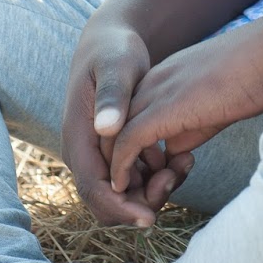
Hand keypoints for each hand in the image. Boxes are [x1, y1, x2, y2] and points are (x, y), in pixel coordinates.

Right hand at [61, 18, 193, 226]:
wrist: (113, 44)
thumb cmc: (113, 51)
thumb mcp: (115, 66)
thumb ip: (112, 94)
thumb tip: (106, 128)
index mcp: (77, 138)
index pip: (92, 188)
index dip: (120, 207)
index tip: (150, 218)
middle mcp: (85, 154)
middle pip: (109, 200)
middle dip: (142, 200)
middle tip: (177, 177)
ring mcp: (100, 156)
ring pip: (126, 194)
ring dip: (155, 188)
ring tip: (185, 162)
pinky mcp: (117, 154)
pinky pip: (137, 179)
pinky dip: (159, 175)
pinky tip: (181, 157)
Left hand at [108, 24, 262, 199]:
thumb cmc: (250, 77)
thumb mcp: (207, 107)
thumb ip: (184, 129)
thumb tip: (170, 155)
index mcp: (159, 80)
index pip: (124, 119)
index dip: (124, 151)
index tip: (141, 175)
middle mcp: (148, 84)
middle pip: (110, 129)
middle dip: (113, 164)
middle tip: (127, 192)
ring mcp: (154, 94)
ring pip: (113, 138)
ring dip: (115, 173)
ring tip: (126, 196)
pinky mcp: (163, 109)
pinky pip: (127, 143)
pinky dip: (121, 169)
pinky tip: (124, 187)